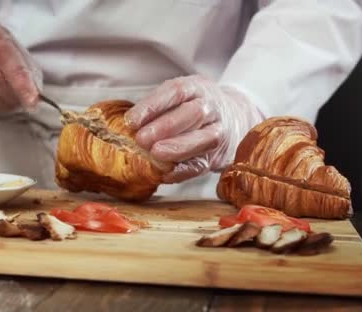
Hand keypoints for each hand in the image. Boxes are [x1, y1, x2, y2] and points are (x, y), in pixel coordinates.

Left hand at [124, 75, 264, 183]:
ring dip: (177, 148)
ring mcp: (220, 130)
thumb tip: (126, 126)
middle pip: (193, 113)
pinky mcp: (219, 155)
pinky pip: (204, 163)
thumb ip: (156, 108)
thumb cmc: (194, 106)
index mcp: (196, 87)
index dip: (152, 106)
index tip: (130, 121)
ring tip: (155, 154)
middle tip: (141, 140)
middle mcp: (211, 106)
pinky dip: (184, 170)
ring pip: (205, 138)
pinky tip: (166, 174)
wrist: (236, 116)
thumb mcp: (180, 96)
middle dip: (165, 127)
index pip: (176, 91)